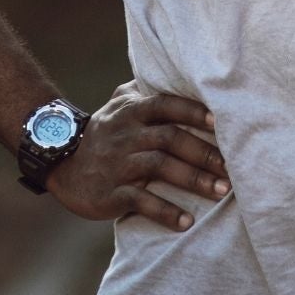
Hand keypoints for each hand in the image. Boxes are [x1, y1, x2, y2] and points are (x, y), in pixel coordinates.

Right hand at [44, 82, 229, 231]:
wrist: (62, 165)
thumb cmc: (104, 134)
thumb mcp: (118, 106)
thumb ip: (144, 91)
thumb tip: (178, 72)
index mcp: (131, 111)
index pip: (165, 104)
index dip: (192, 111)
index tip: (220, 122)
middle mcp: (125, 134)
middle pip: (169, 138)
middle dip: (204, 152)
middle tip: (233, 168)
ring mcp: (117, 163)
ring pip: (159, 167)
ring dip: (193, 179)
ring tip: (221, 192)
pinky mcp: (111, 192)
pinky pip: (140, 201)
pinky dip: (165, 211)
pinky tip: (186, 222)